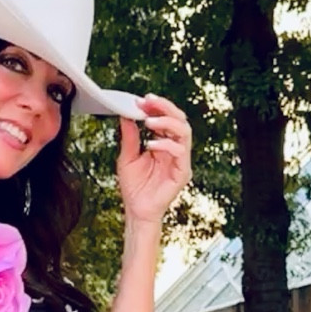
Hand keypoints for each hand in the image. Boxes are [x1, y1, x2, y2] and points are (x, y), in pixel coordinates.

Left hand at [116, 94, 191, 226]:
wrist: (136, 211)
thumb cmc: (134, 187)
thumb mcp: (127, 157)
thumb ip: (130, 136)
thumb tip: (126, 115)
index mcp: (164, 144)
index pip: (166, 118)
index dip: (157, 107)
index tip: (142, 100)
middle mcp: (175, 149)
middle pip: (180, 119)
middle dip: (165, 107)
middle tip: (148, 102)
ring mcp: (180, 161)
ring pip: (184, 131)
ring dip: (166, 122)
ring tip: (149, 120)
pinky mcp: (182, 173)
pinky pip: (180, 152)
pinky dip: (166, 144)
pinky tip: (151, 144)